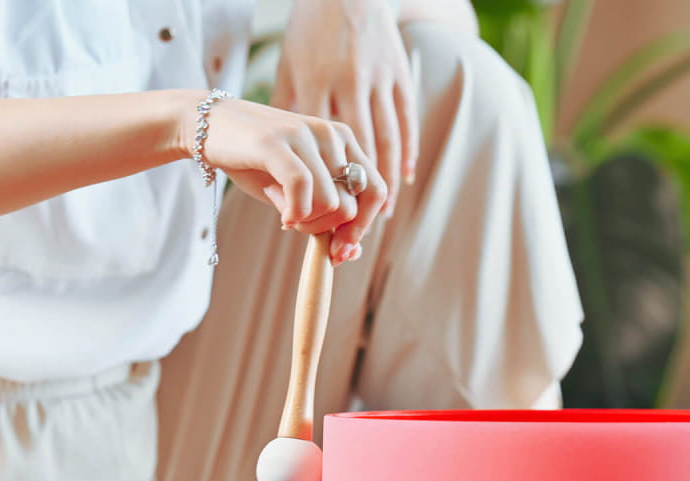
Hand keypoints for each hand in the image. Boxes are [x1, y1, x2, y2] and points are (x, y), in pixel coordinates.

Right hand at [196, 97, 386, 263]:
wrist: (207, 127)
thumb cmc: (258, 164)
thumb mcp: (299, 194)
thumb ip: (326, 217)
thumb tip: (350, 253)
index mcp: (344, 144)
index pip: (376, 193)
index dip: (361, 229)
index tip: (339, 250)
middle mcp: (332, 135)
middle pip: (352, 207)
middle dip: (327, 231)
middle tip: (300, 227)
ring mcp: (307, 135)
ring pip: (330, 204)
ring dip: (306, 223)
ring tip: (284, 211)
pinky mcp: (278, 141)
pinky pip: (303, 191)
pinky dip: (294, 214)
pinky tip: (281, 213)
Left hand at [274, 0, 417, 225]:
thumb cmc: (310, 36)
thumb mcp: (288, 70)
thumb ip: (288, 116)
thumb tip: (283, 161)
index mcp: (314, 86)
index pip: (320, 153)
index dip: (322, 194)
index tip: (320, 224)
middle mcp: (347, 85)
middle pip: (356, 157)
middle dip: (356, 202)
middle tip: (355, 234)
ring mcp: (377, 80)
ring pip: (385, 145)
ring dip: (385, 186)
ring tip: (382, 215)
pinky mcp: (398, 76)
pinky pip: (406, 124)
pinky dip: (406, 155)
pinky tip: (403, 179)